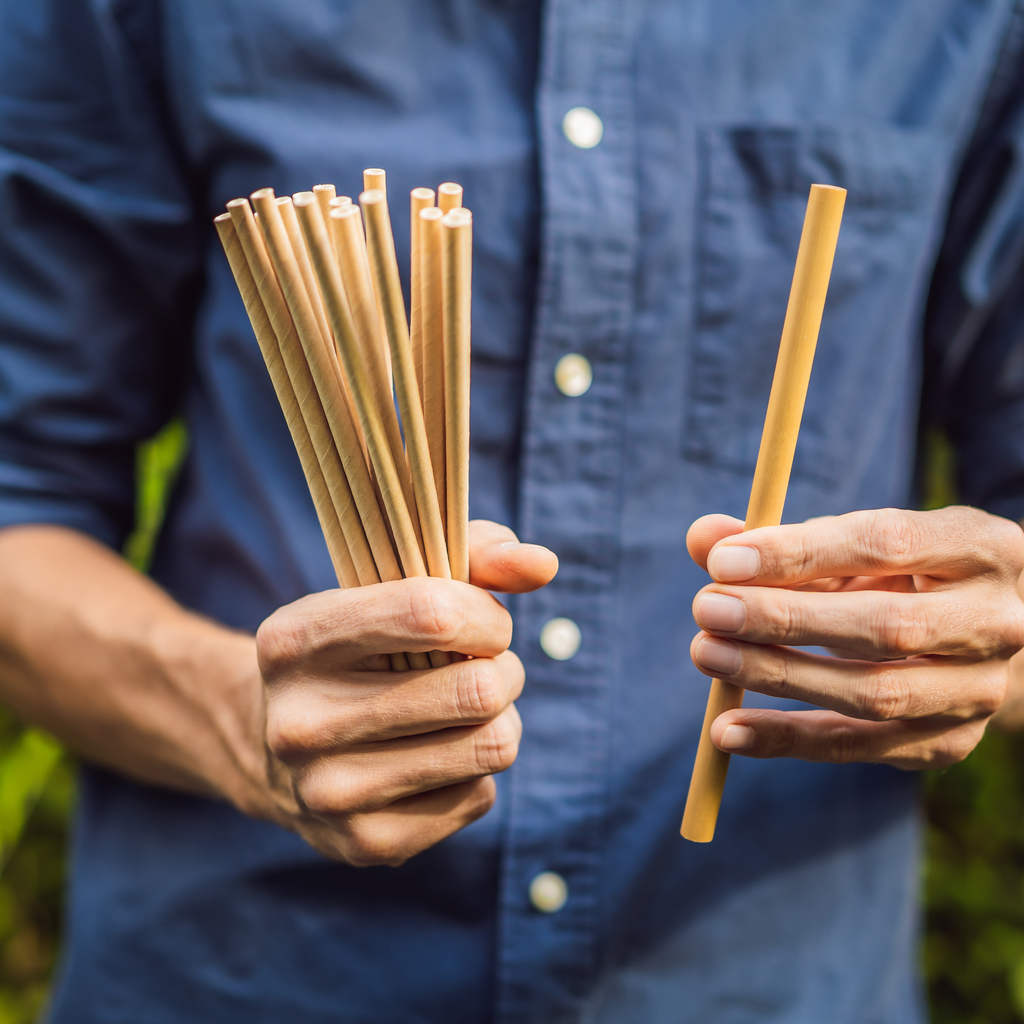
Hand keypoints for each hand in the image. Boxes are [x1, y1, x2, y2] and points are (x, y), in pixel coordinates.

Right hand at [256, 520, 556, 865]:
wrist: (266, 745)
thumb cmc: (355, 646)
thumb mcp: (388, 584)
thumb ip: (470, 555)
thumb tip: (544, 564)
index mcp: (295, 641)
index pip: (432, 613)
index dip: (486, 615)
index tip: (485, 622)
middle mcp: (301, 723)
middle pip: (477, 691)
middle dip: (503, 670)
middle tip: (486, 666)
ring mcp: (330, 792)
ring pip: (493, 746)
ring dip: (500, 719)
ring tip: (468, 708)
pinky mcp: (366, 844)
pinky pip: (481, 795)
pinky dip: (475, 769)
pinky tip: (436, 754)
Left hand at [687, 507, 1023, 768]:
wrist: (978, 634)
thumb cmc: (900, 572)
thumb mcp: (855, 542)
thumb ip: (781, 538)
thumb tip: (704, 539)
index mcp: (980, 547)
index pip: (886, 544)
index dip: (799, 553)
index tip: (723, 561)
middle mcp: (995, 621)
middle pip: (886, 627)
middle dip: (785, 618)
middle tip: (707, 609)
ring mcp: (980, 690)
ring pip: (875, 694)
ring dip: (779, 677)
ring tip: (706, 654)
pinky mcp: (948, 742)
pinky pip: (860, 748)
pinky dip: (787, 740)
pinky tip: (727, 731)